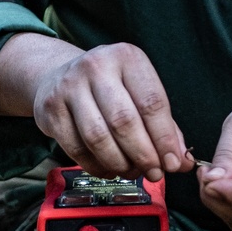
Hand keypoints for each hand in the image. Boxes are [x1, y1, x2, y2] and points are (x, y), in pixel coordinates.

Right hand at [0, 34, 190, 181]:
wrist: (57, 74)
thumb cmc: (109, 87)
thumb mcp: (139, 92)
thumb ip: (164, 125)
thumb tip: (181, 161)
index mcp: (127, 57)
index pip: (151, 102)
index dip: (165, 138)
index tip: (173, 162)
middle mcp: (96, 66)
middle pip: (124, 121)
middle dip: (143, 154)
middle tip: (154, 173)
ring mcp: (69, 86)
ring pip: (98, 137)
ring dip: (120, 162)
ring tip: (132, 171)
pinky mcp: (50, 109)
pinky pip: (76, 148)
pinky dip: (97, 166)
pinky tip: (109, 168)